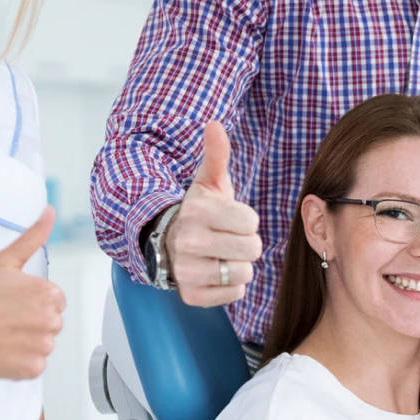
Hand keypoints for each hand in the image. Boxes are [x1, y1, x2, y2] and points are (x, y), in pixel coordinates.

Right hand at [0, 207, 65, 379]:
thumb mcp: (4, 261)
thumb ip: (32, 237)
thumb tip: (49, 213)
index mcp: (49, 295)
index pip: (54, 301)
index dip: (32, 301)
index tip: (12, 303)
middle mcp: (51, 322)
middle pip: (51, 323)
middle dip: (31, 321)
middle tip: (4, 318)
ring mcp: (42, 348)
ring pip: (43, 344)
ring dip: (26, 341)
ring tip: (1, 333)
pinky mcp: (31, 369)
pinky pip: (34, 365)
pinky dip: (20, 360)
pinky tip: (2, 349)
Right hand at [167, 120, 261, 306]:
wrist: (168, 243)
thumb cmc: (199, 211)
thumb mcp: (208, 182)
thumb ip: (216, 154)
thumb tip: (215, 124)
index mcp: (196, 211)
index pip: (251, 221)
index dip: (247, 220)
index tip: (232, 219)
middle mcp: (187, 242)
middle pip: (252, 249)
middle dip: (247, 243)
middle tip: (230, 238)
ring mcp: (187, 271)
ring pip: (244, 273)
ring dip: (239, 265)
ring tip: (223, 255)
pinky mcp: (191, 295)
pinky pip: (234, 294)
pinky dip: (231, 286)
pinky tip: (216, 272)